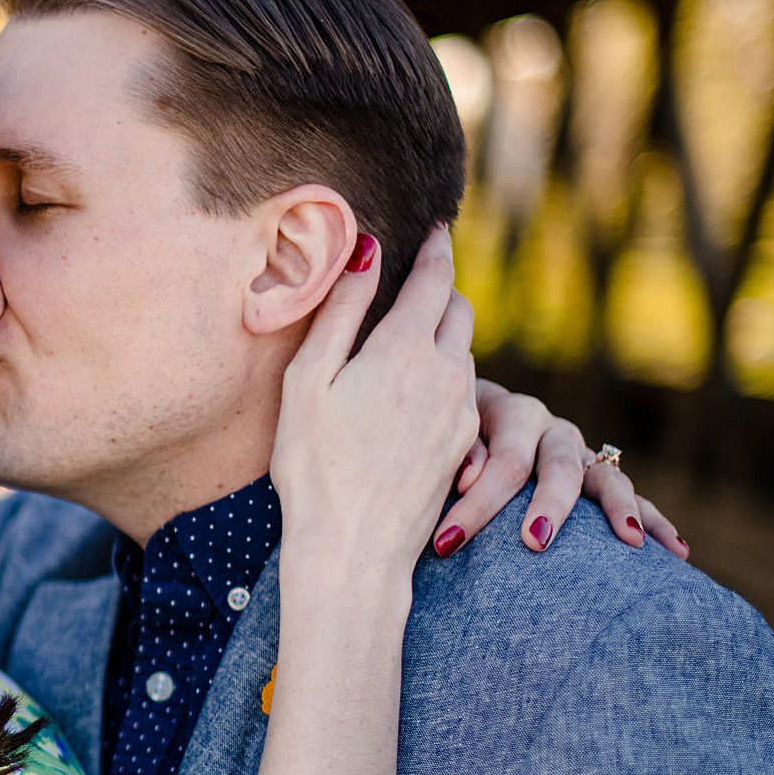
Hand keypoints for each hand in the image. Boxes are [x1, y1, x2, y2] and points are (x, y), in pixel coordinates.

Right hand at [270, 224, 479, 577]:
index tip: (437, 226)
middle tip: (421, 278)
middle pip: (458, 310)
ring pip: (462, 353)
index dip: (435, 248)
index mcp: (405, 349)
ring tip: (409, 340)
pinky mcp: (465, 445)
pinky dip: (443, 377)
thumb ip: (339, 311)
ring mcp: (461, 412)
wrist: (353, 548)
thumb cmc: (314, 466)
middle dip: (441, 289)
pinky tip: (414, 396)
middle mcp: (446, 374)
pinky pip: (462, 393)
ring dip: (442, 337)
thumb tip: (366, 250)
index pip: (433, 278)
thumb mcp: (308, 381)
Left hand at [434, 383, 689, 560]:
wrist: (467, 410)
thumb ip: (456, 452)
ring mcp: (580, 451)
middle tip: (535, 543)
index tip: (447, 543)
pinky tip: (676, 550)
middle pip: (560, 468)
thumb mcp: (443, 433)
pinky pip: (628, 496)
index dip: (476, 504)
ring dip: (620, 510)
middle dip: (549, 507)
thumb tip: (468, 478)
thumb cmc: (447, 433)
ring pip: (608, 478)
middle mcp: (553, 431)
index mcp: (513, 414)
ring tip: (630, 542)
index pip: (503, 462)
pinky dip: (652, 519)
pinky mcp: (596, 474)